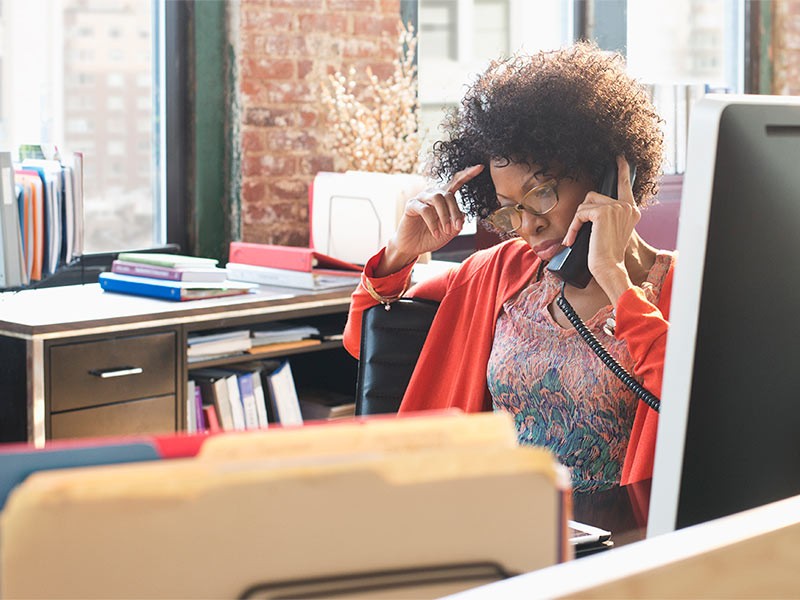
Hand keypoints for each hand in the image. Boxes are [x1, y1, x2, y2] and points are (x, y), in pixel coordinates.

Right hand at [378, 164, 483, 274]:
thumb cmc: (431, 237)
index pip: (456, 182)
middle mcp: (432, 194)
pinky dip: (433, 223)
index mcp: (444, 198)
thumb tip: (464, 215)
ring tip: (446, 230)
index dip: (467, 174)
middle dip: (455, 212)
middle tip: (456, 227)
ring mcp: (421, 198)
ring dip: (445, 216)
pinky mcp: (411, 205)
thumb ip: (458, 223)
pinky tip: (436, 233)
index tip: (480, 167)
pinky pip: (425, 210)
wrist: (413, 246)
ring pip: (438, 198)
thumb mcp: (449, 232)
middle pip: (448, 195)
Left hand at [562, 156, 639, 299]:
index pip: (625, 185)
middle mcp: (627, 206)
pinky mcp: (603, 212)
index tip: (619, 158)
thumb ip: (606, 215)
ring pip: (585, 204)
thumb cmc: (606, 254)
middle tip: (578, 232)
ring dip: (576, 221)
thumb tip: (590, 207)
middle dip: (582, 214)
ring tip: (577, 238)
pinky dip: (573, 227)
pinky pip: (580, 214)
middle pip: (593, 197)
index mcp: (631, 210)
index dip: (622, 171)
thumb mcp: (609, 231)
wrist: (608, 267)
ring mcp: (616, 208)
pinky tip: (573, 240)